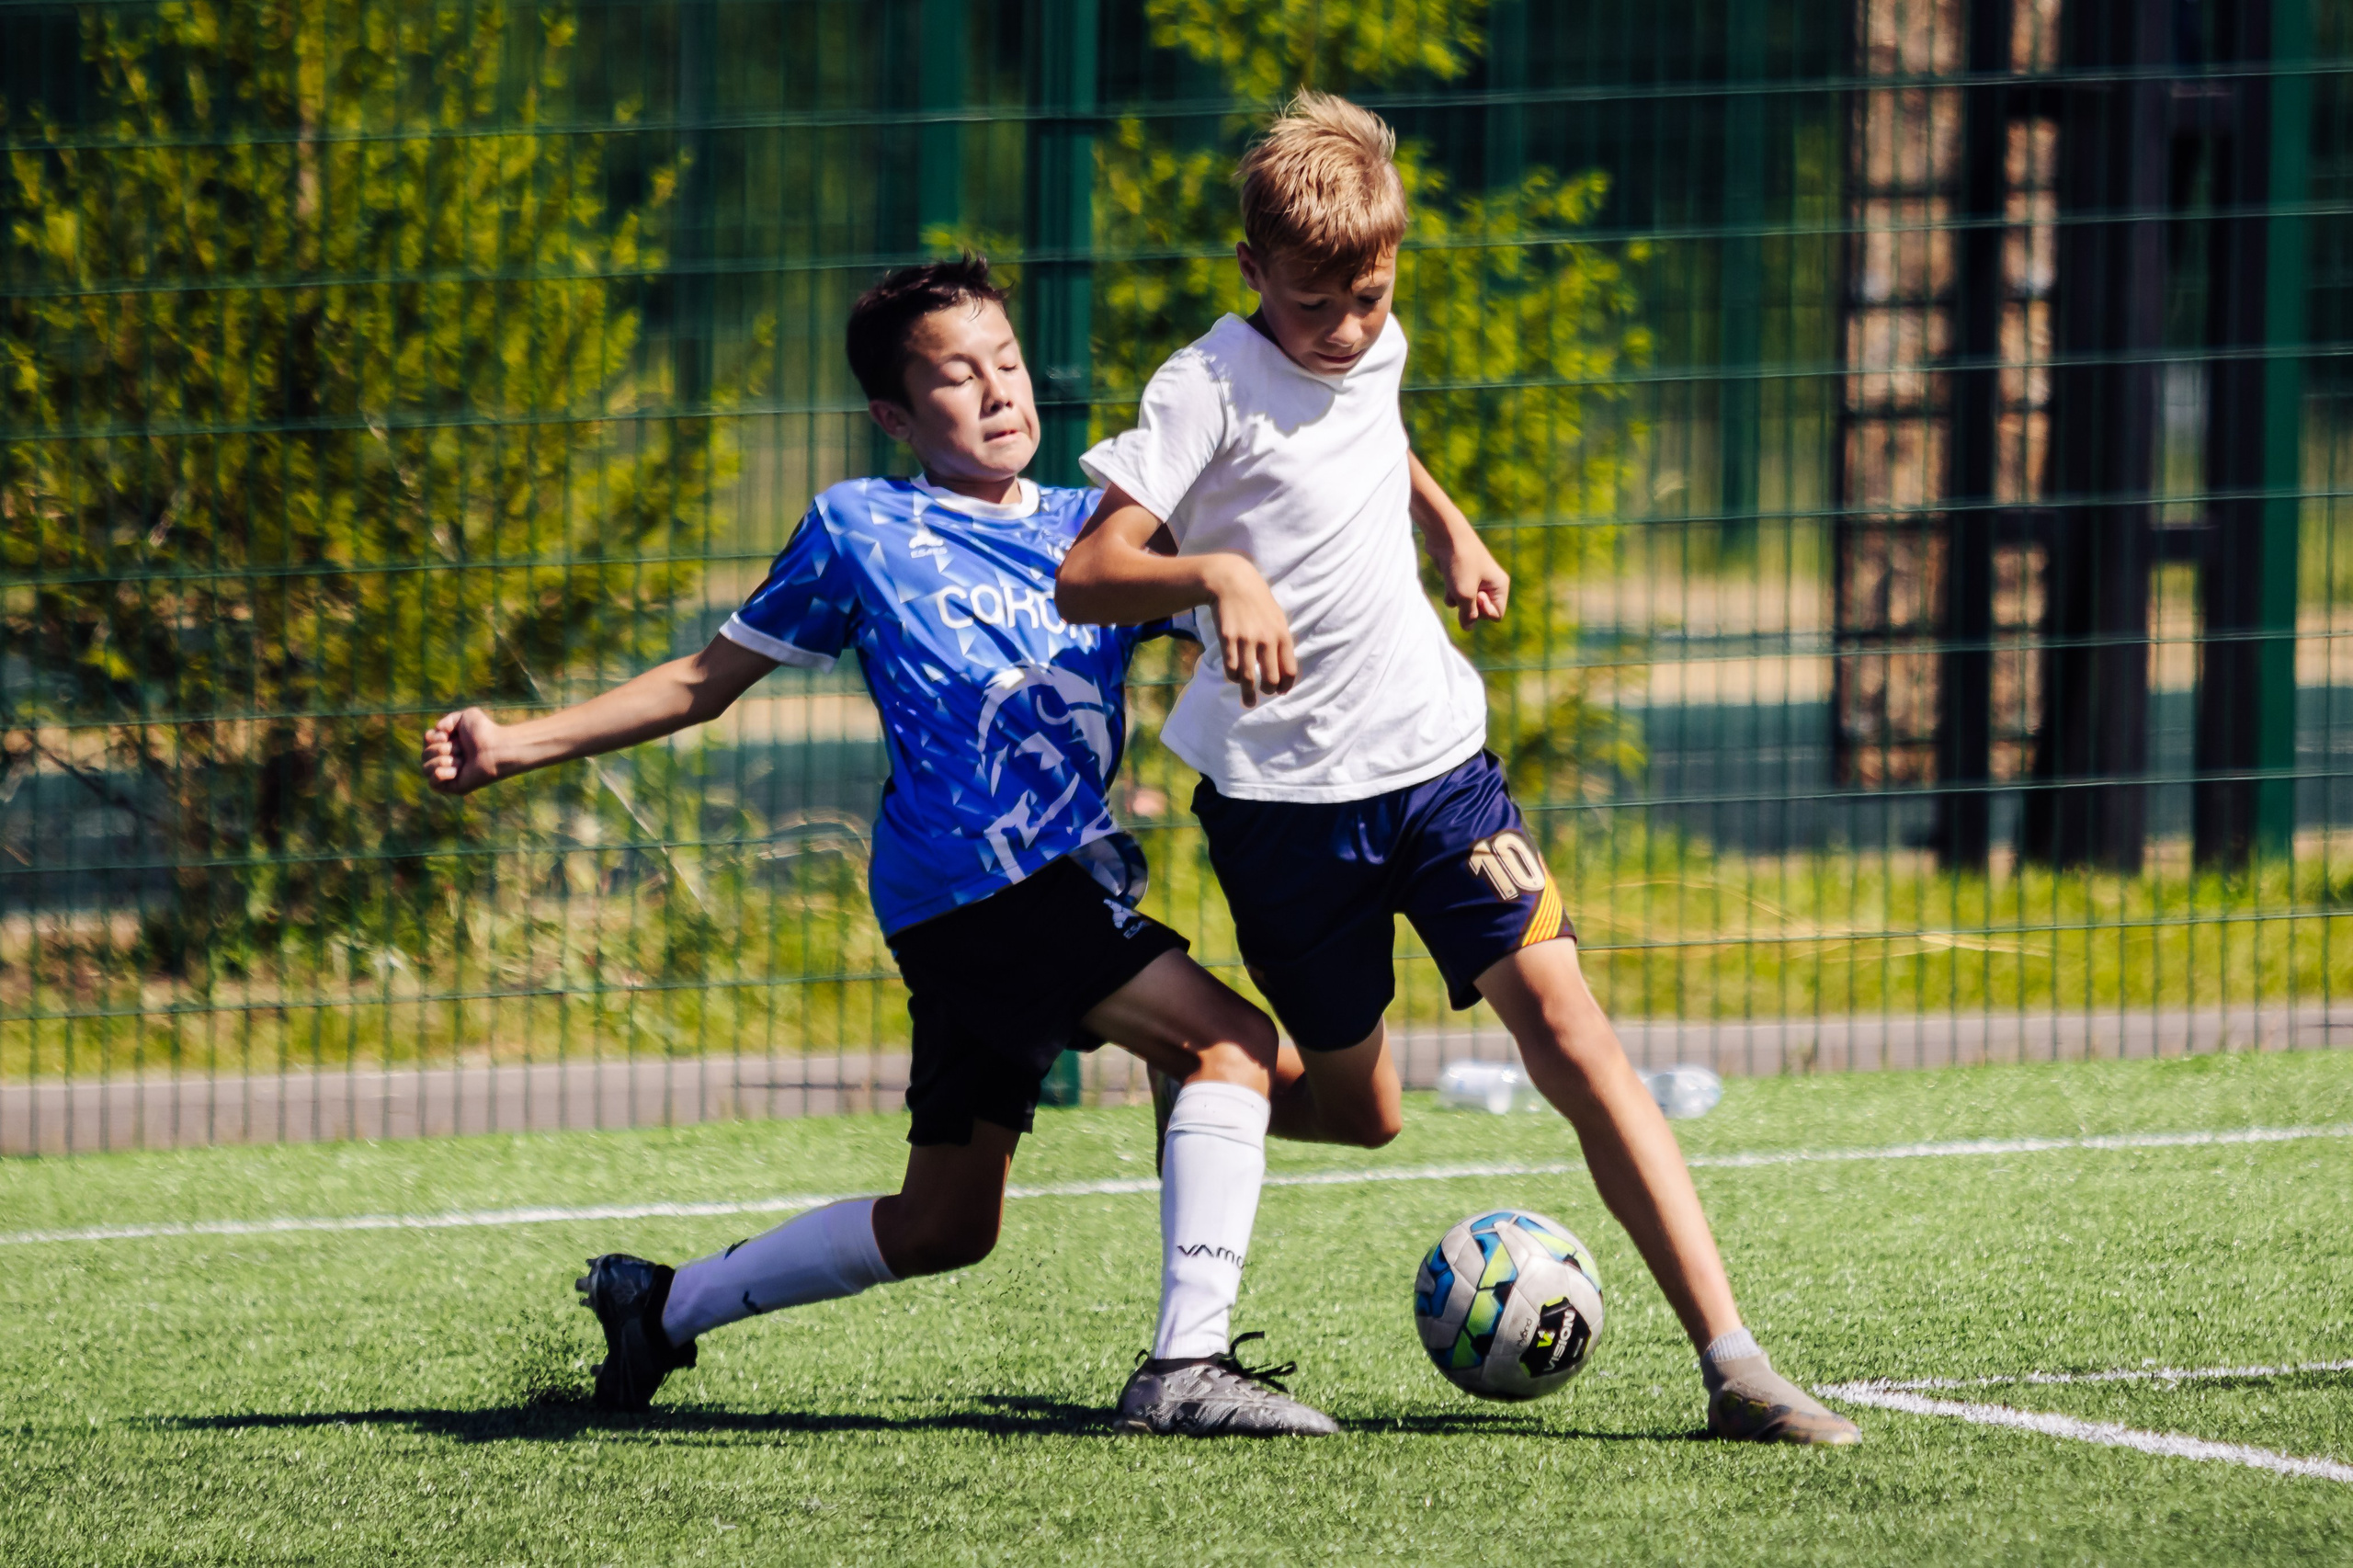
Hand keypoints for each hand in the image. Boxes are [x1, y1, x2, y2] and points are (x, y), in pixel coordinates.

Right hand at [422, 708, 503, 794]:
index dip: (431, 738)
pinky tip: (456, 771)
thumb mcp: (465, 716)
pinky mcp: (453, 787)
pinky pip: (432, 784)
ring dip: (441, 761)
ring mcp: (449, 774)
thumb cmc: (484, 732)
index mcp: (448, 743)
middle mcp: (446, 759)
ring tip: (461, 760)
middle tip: (461, 749)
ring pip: (425, 769)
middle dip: (440, 749)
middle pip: (424, 755)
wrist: (497, 749)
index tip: (445, 736)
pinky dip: (441, 774)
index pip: (426, 741)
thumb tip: (437, 731)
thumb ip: (448, 720)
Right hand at [1204, 556, 1297, 707]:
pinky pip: (1231, 668)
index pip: (1289, 670)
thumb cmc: (1257, 602)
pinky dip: (1233, 677)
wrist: (1232, 582)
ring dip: (1248, 694)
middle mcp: (1266, 639)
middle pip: (1271, 678)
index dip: (1286, 686)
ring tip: (1248, 702)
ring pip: (1248, 678)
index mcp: (1282, 634)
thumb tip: (1284, 671)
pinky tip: (1234, 677)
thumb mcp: (1277, 618)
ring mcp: (1246, 639)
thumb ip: (1281, 642)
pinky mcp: (1228, 638)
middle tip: (1263, 694)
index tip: (1280, 692)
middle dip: (1268, 691)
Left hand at [1431, 525, 1508, 627]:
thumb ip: (1468, 615)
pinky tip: (1447, 582)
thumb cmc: (1460, 563)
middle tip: (1464, 591)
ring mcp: (1475, 580)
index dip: (1484, 613)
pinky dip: (1451, 593)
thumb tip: (1467, 628)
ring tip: (1454, 583)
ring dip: (1457, 600)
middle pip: (1481, 612)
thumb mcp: (1464, 594)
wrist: (1445, 535)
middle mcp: (1491, 583)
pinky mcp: (1461, 577)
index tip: (1476, 597)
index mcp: (1500, 586)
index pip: (1496, 615)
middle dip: (1469, 607)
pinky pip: (1457, 596)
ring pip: (1466, 604)